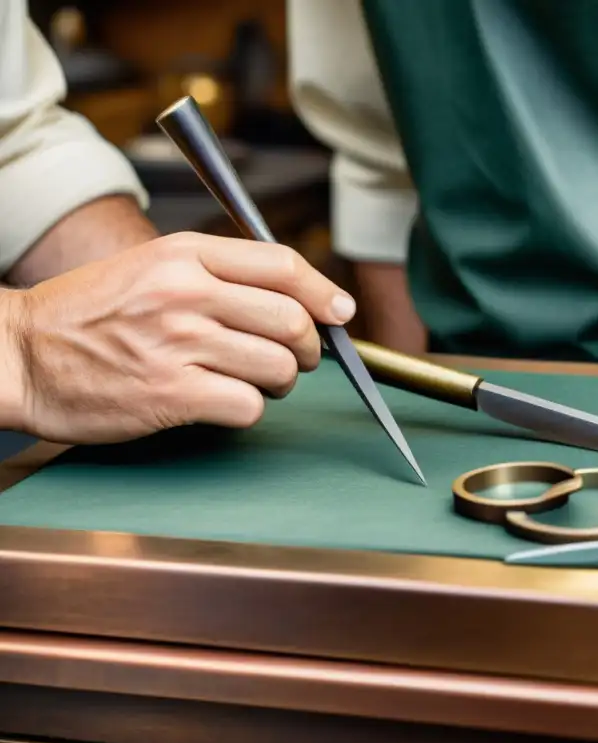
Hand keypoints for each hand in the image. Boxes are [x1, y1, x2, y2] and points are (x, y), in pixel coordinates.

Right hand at [0, 232, 355, 442]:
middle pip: (292, 320)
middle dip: (308, 347)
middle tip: (296, 359)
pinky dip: (249, 409)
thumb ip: (218, 273)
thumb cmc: (87, 314)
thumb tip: (295, 297)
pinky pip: (249, 405)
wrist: (18, 353)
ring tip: (255, 381)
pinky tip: (224, 403)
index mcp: (184, 255)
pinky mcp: (171, 393)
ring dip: (280, 382)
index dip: (323, 292)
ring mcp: (179, 343)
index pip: (282, 265)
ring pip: (278, 366)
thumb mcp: (149, 267)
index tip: (341, 312)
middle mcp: (186, 293)